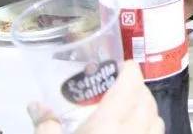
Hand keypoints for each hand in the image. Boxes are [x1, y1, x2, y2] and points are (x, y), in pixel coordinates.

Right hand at [29, 61, 163, 133]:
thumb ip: (45, 124)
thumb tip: (35, 104)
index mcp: (109, 124)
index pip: (131, 84)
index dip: (130, 70)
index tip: (122, 65)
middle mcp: (132, 133)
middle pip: (147, 101)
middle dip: (138, 89)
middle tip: (120, 87)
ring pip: (156, 120)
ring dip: (147, 110)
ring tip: (128, 108)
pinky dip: (149, 129)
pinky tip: (132, 131)